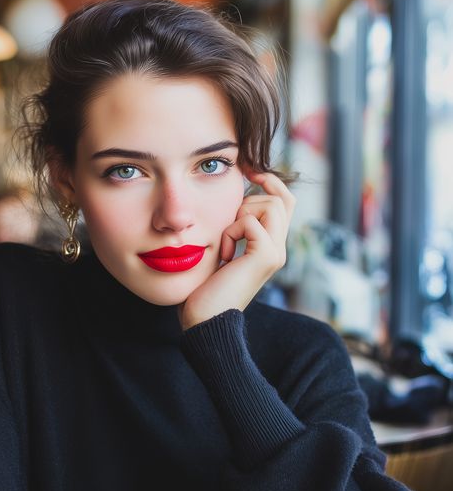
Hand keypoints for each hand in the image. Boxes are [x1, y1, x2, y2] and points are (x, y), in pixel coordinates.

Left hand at [179, 172, 295, 329]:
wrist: (204, 320)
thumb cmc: (204, 287)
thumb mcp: (222, 247)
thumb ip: (234, 226)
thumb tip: (234, 195)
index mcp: (271, 245)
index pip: (284, 200)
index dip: (269, 181)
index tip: (247, 171)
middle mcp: (279, 248)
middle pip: (280, 198)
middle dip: (249, 200)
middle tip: (229, 226)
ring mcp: (276, 253)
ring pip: (271, 205)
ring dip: (240, 215)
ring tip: (227, 242)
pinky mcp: (266, 257)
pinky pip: (250, 221)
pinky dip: (231, 232)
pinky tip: (224, 255)